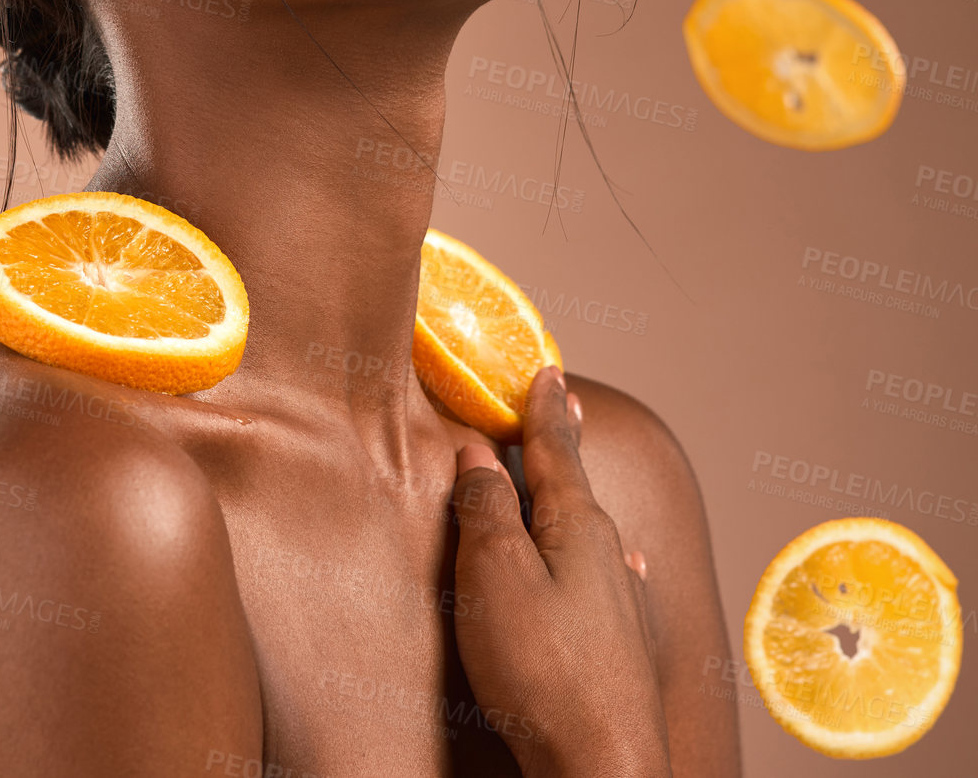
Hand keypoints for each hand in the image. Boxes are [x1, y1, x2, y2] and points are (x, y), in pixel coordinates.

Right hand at [450, 367, 670, 777]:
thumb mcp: (495, 577)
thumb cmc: (544, 672)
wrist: (604, 771)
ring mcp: (621, 602)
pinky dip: (600, 553)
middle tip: (562, 402)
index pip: (556, 450)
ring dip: (574, 496)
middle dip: (562, 444)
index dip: (544, 409)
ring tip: (569, 473)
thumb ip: (487, 510)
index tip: (547, 368)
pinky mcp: (622, 649)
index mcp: (577, 526)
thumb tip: (480, 453)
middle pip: (577, 485)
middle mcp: (608, 554)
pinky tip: (625, 561)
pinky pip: (609, 576)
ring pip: (592, 531)